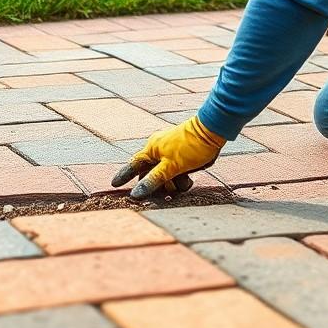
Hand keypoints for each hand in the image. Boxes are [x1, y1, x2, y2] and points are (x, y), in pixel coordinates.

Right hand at [111, 116, 225, 199]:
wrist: (212, 132)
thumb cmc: (190, 146)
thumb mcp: (171, 167)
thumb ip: (152, 180)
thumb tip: (135, 193)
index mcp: (152, 149)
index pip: (133, 165)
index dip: (124, 175)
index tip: (114, 185)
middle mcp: (159, 151)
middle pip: (151, 174)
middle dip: (158, 186)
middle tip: (165, 195)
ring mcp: (171, 154)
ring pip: (166, 175)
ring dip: (173, 184)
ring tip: (184, 184)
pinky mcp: (183, 157)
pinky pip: (177, 173)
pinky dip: (182, 179)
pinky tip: (189, 180)